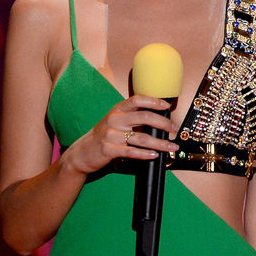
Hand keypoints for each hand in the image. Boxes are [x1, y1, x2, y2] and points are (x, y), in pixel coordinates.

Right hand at [62, 95, 177, 174]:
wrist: (81, 153)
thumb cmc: (104, 136)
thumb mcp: (115, 122)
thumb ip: (133, 119)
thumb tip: (159, 121)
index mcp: (118, 110)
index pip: (137, 100)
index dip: (154, 101)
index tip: (167, 106)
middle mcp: (115, 119)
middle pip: (144, 117)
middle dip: (163, 124)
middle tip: (174, 130)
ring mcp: (111, 134)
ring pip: (141, 138)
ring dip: (160, 143)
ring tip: (171, 147)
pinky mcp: (109, 149)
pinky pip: (131, 151)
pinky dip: (145, 154)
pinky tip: (154, 155)